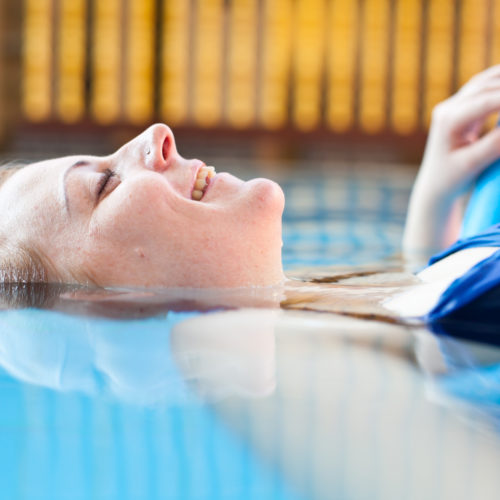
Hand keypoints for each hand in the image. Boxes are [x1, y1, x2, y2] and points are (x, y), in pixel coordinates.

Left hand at [420, 65, 499, 200]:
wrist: (435, 186)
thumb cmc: (451, 179)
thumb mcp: (472, 164)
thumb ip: (495, 145)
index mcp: (448, 121)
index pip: (487, 100)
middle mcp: (447, 108)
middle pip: (488, 85)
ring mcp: (452, 105)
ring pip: (487, 81)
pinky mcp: (460, 107)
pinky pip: (485, 86)